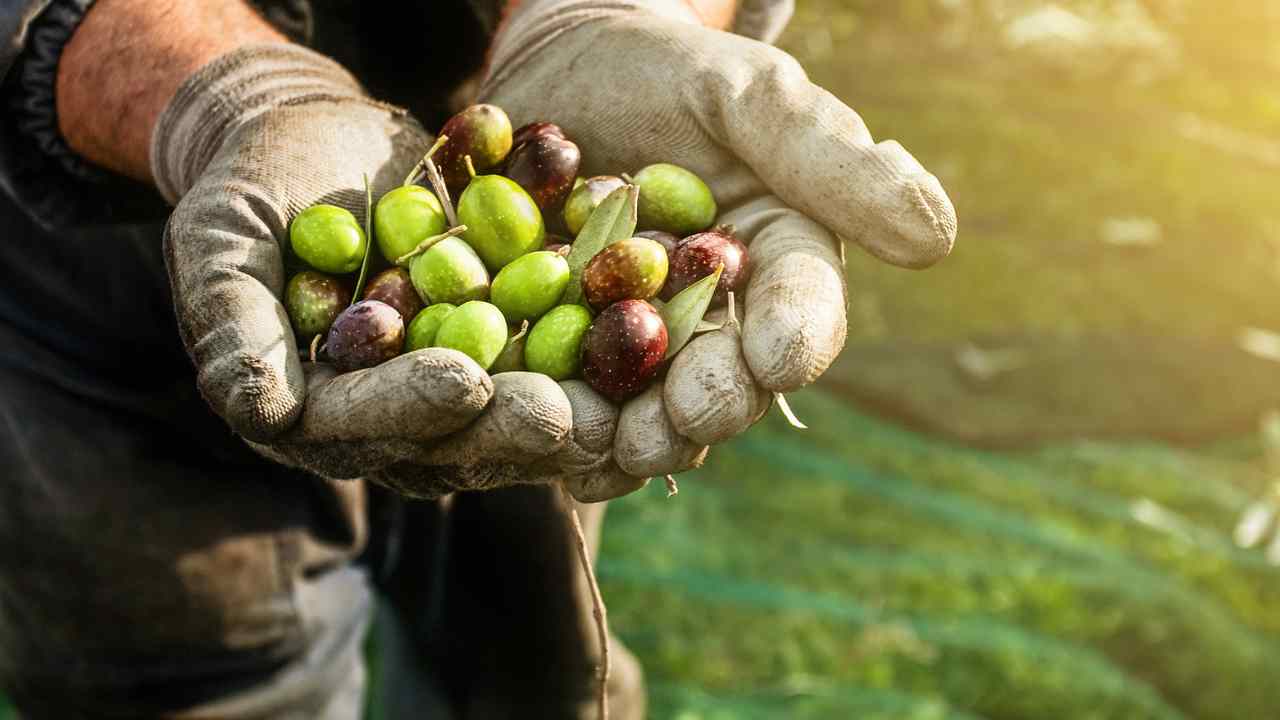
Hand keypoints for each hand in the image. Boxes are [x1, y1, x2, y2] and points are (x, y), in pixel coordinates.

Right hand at [158, 43, 642, 501]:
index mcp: (312, 407)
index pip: (360, 421)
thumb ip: (233, 321)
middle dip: (510, 426)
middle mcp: (388, 416)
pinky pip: (555, 363)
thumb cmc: (256, 184)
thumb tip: (260, 410)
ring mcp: (453, 387)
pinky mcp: (506, 353)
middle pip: (453, 437)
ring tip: (626, 402)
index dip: (409, 407)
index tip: (462, 383)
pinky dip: (600, 358)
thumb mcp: (223, 237)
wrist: (322, 141)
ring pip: (516, 416)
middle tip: (568, 417)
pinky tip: (647, 346)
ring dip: (573, 410)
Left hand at [479, 2, 957, 477]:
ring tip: (608, 446)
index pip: (803, 308)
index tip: (779, 361)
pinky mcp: (566, 351)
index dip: (796, 337)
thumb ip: (828, 158)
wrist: (564, 71)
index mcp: (778, 261)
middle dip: (710, 406)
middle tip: (686, 421)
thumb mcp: (746, 95)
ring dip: (633, 436)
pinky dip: (560, 426)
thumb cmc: (667, 72)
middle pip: (726, 378)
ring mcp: (638, 344)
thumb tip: (935, 238)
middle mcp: (717, 319)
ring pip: (648, 408)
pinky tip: (548, 445)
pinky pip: (570, 400)